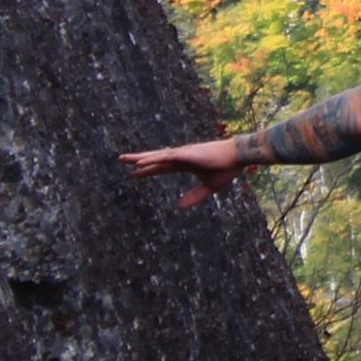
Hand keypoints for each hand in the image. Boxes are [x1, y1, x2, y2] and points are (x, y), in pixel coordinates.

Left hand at [120, 134, 247, 207]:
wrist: (238, 156)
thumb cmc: (227, 169)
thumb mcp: (210, 187)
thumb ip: (195, 196)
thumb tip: (179, 207)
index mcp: (186, 164)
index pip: (163, 167)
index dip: (149, 170)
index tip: (135, 173)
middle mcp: (181, 157)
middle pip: (155, 159)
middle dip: (138, 160)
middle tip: (122, 160)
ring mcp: (182, 154)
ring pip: (156, 156)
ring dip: (140, 158)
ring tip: (123, 160)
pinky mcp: (185, 153)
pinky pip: (164, 157)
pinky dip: (151, 160)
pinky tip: (139, 163)